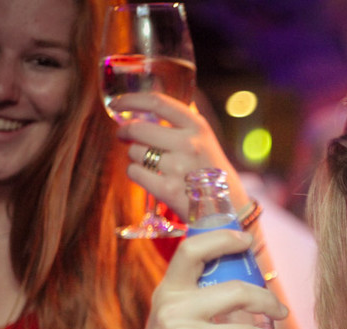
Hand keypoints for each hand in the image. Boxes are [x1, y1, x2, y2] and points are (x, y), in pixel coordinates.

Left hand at [112, 92, 250, 215]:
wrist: (229, 210)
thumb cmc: (212, 173)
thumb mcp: (206, 141)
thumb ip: (182, 124)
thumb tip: (147, 107)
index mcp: (198, 127)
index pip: (158, 102)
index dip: (131, 100)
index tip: (117, 103)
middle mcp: (189, 144)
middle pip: (138, 128)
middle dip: (125, 132)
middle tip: (124, 136)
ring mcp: (178, 168)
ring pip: (135, 152)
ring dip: (136, 156)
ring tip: (151, 163)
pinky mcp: (168, 190)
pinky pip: (135, 172)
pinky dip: (137, 174)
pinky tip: (150, 178)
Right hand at [117, 229, 289, 328]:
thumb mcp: (172, 326)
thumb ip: (197, 305)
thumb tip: (246, 288)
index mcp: (166, 295)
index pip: (192, 250)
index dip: (222, 238)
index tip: (247, 239)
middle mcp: (173, 312)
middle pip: (237, 290)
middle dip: (269, 301)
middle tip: (281, 312)